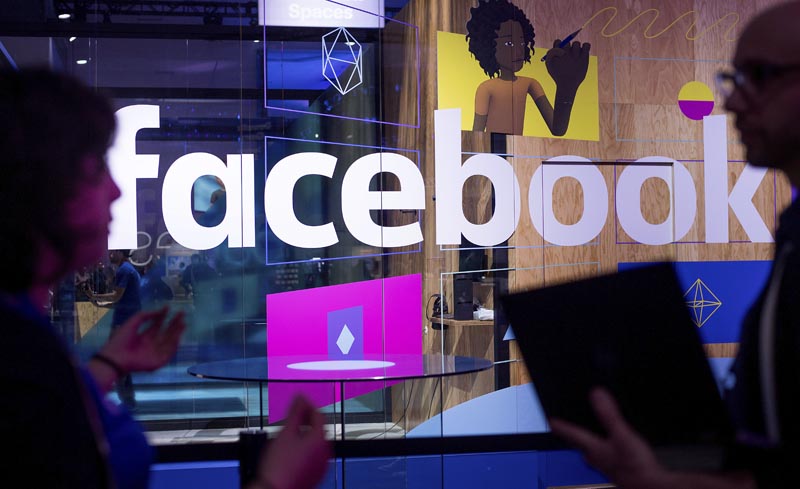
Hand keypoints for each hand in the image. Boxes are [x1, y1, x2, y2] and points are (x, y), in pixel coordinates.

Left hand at [99, 307, 185, 373]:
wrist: (116, 358)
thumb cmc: (121, 340)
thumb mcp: (132, 323)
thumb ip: (145, 315)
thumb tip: (160, 310)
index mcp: (143, 336)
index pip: (156, 325)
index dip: (163, 316)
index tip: (169, 307)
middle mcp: (151, 344)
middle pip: (165, 332)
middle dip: (174, 323)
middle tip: (182, 314)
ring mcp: (155, 353)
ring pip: (169, 341)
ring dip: (177, 332)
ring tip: (183, 323)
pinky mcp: (158, 361)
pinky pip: (169, 352)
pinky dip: (174, 345)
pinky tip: (178, 336)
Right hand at [255, 395, 330, 488]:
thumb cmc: (279, 466)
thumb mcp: (286, 433)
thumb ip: (295, 412)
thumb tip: (300, 397)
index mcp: (321, 439)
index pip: (319, 414)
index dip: (308, 405)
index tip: (299, 401)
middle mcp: (326, 452)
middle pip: (319, 428)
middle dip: (307, 419)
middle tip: (294, 414)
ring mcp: (322, 464)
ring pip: (316, 442)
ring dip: (306, 433)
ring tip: (291, 432)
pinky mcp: (316, 474)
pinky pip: (314, 455)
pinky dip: (306, 448)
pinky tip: (293, 449)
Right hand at [545, 39, 589, 90]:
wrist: (567, 85)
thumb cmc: (557, 76)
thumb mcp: (549, 66)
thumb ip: (550, 54)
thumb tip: (556, 46)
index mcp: (557, 53)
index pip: (558, 41)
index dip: (559, 45)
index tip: (560, 52)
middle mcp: (566, 52)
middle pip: (568, 42)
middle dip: (568, 48)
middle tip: (568, 56)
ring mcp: (575, 54)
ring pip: (577, 43)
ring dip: (576, 48)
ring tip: (575, 56)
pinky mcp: (584, 57)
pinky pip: (587, 45)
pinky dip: (586, 47)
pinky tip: (583, 53)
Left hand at [549, 388, 667, 488]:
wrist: (653, 487)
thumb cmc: (636, 466)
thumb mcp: (622, 435)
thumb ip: (609, 415)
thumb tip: (596, 393)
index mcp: (594, 449)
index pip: (573, 434)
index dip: (562, 426)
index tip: (551, 421)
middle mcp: (598, 459)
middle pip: (580, 445)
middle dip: (573, 435)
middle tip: (565, 428)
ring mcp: (608, 466)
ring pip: (592, 452)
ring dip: (588, 443)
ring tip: (586, 435)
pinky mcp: (620, 470)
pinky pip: (606, 457)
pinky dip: (604, 449)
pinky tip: (611, 448)